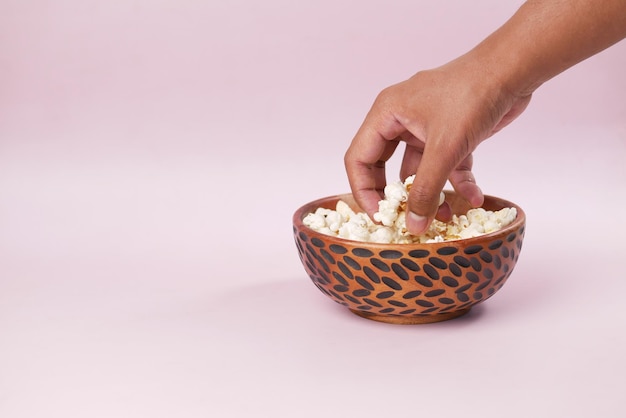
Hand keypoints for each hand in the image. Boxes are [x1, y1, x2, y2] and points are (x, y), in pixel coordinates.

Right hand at [344, 53, 531, 234]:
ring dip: (431, 193)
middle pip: (384, 166)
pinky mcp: (448, 132)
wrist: (513, 70)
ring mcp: (424, 126)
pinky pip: (445, 164)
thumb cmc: (472, 95)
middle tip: (404, 219)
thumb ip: (426, 190)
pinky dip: (457, 181)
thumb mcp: (445, 148)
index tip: (380, 217)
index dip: (364, 191)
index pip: (359, 159)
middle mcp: (400, 120)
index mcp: (386, 114)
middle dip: (397, 196)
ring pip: (418, 169)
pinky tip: (473, 197)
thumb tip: (413, 225)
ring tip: (445, 217)